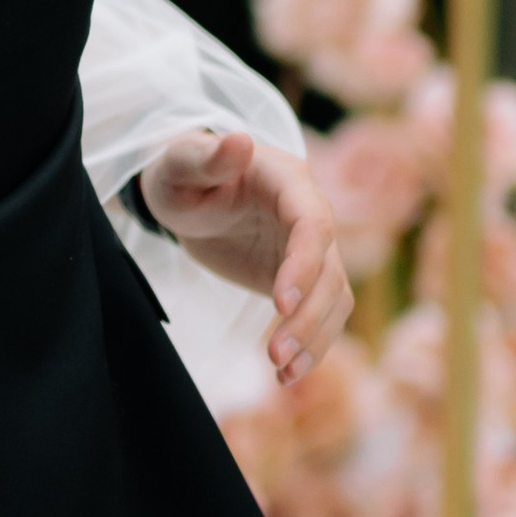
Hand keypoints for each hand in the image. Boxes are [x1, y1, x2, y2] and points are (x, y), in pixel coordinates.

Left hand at [138, 129, 351, 386]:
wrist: (186, 194)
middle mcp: (311, 217)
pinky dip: (310, 345)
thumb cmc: (182, 172)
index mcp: (289, 182)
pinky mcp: (301, 280)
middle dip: (308, 316)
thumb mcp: (181, 162)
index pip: (313, 225)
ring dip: (314, 338)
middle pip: (330, 271)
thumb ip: (206, 155)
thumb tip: (238, 140)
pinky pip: (321, 315)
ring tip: (281, 372)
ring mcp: (310, 252)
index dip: (304, 264)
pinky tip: (286, 376)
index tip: (279, 302)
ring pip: (334, 300)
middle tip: (274, 355)